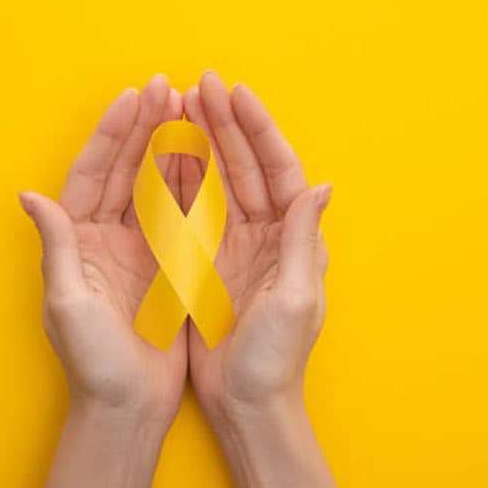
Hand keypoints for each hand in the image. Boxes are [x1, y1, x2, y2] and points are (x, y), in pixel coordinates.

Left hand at [20, 75, 190, 487]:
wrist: (127, 406)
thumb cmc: (91, 362)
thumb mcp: (68, 303)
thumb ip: (56, 247)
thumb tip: (30, 195)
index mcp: (78, 241)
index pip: (92, 174)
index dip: (112, 135)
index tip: (134, 98)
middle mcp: (105, 238)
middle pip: (125, 170)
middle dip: (144, 127)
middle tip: (168, 87)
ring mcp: (138, 249)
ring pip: (154, 185)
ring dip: (169, 147)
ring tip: (188, 108)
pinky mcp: (166, 265)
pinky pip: (180, 214)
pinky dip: (191, 184)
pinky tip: (205, 155)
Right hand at [182, 72, 342, 487]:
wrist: (246, 403)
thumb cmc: (275, 358)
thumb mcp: (295, 299)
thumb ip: (303, 241)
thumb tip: (322, 186)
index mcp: (291, 239)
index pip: (278, 170)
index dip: (258, 130)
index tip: (235, 94)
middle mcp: (264, 235)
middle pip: (245, 166)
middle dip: (225, 124)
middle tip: (201, 84)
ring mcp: (232, 245)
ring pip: (217, 181)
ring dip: (201, 142)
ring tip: (181, 105)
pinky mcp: (204, 261)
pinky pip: (191, 210)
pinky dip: (180, 179)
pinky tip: (166, 152)